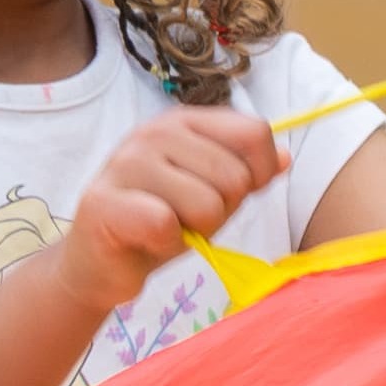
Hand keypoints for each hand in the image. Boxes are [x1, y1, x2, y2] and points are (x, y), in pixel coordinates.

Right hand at [59, 109, 283, 310]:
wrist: (101, 263)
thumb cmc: (160, 224)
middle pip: (235, 176)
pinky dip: (164, 244)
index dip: (258, 174)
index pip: (254, 133)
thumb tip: (284, 158)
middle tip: (183, 218)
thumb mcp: (213, 194)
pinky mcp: (104, 202)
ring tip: (164, 228)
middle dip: (220, 211)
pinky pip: (165, 225)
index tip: (232, 195)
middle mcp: (154, 132)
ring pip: (206, 205)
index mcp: (184, 122)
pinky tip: (144, 240)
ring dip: (192, 231)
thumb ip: (246, 174)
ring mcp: (126, 162)